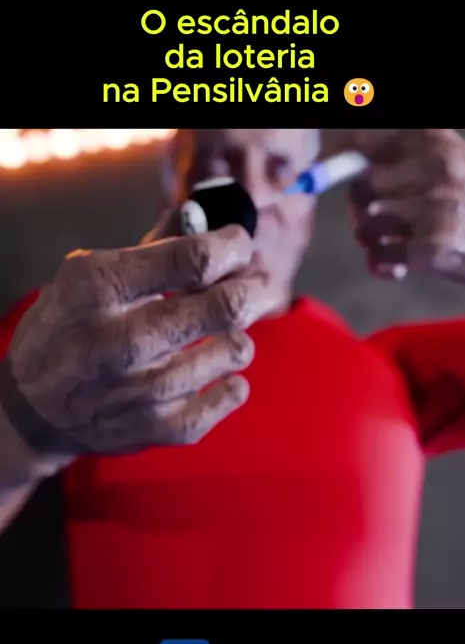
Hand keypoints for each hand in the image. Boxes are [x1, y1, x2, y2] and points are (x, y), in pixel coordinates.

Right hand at [2, 226, 276, 470]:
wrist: (32, 410)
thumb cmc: (67, 329)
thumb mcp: (85, 274)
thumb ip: (149, 247)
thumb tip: (203, 215)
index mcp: (100, 288)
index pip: (195, 258)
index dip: (231, 245)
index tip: (237, 244)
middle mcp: (121, 340)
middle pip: (225, 306)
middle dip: (250, 288)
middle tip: (252, 284)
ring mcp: (142, 390)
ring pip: (236, 350)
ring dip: (237, 337)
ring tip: (222, 335)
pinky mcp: (159, 427)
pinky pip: (231, 396)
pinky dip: (233, 382)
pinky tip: (220, 373)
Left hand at [321, 130, 464, 283]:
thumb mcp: (445, 169)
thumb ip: (398, 164)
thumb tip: (331, 163)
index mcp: (433, 140)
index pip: (362, 140)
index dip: (334, 159)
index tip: (319, 173)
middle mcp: (436, 166)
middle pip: (361, 188)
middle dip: (362, 210)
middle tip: (380, 222)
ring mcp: (437, 205)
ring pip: (368, 223)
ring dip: (373, 240)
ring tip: (394, 244)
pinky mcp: (436, 245)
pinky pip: (380, 255)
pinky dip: (384, 265)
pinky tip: (399, 267)